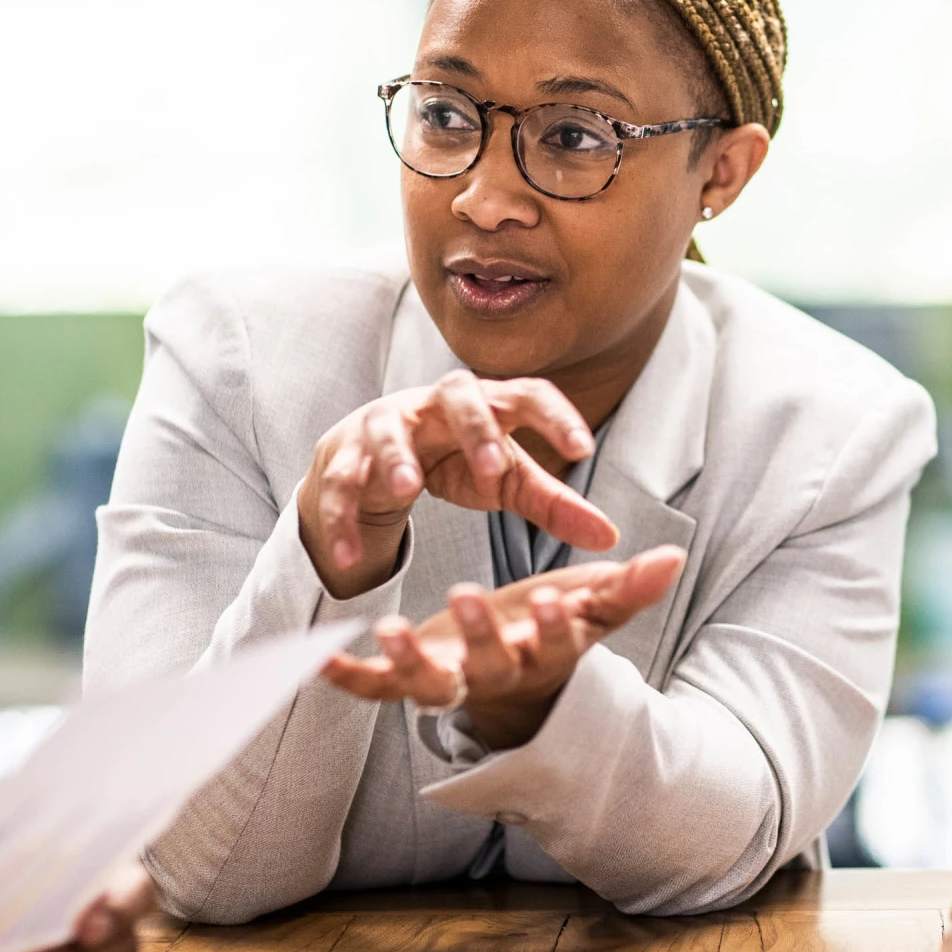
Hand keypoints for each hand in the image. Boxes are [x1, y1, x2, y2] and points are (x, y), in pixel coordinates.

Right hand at [297, 371, 618, 597]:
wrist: (378, 458)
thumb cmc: (457, 461)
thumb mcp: (506, 481)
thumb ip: (553, 505)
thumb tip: (610, 537)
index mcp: (488, 402)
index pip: (528, 393)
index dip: (556, 416)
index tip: (584, 448)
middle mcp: (437, 403)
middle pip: (458, 394)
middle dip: (476, 428)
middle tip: (494, 468)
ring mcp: (386, 423)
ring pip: (388, 430)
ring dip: (395, 458)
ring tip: (406, 490)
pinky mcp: (344, 454)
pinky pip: (340, 483)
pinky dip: (342, 519)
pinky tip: (348, 557)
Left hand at [321, 546, 686, 748]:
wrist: (516, 676)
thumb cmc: (556, 627)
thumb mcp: (592, 604)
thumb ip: (629, 586)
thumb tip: (675, 555)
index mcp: (542, 652)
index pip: (553, 643)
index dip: (553, 626)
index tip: (553, 599)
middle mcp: (494, 674)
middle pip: (488, 665)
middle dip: (479, 634)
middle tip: (467, 593)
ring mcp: (450, 681)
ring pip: (429, 684)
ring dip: (408, 661)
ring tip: (387, 629)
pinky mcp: (411, 679)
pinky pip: (376, 689)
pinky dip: (348, 679)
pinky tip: (319, 660)